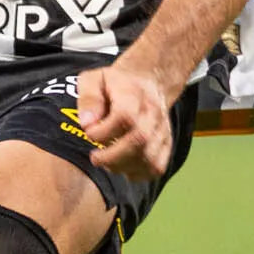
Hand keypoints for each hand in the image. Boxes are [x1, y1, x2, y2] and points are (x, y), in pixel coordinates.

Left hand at [74, 61, 177, 177]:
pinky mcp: (166, 144)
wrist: (147, 83)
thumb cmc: (114, 84)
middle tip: (95, 157)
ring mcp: (162, 131)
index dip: (104, 132)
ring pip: (149, 159)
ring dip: (123, 167)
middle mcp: (152, 114)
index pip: (124, 117)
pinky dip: (138, 173)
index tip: (90, 133)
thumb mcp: (93, 80)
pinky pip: (157, 167)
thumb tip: (87, 123)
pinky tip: (122, 166)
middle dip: (112, 156)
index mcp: (133, 95)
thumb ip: (88, 98)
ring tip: (106, 162)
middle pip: (139, 141)